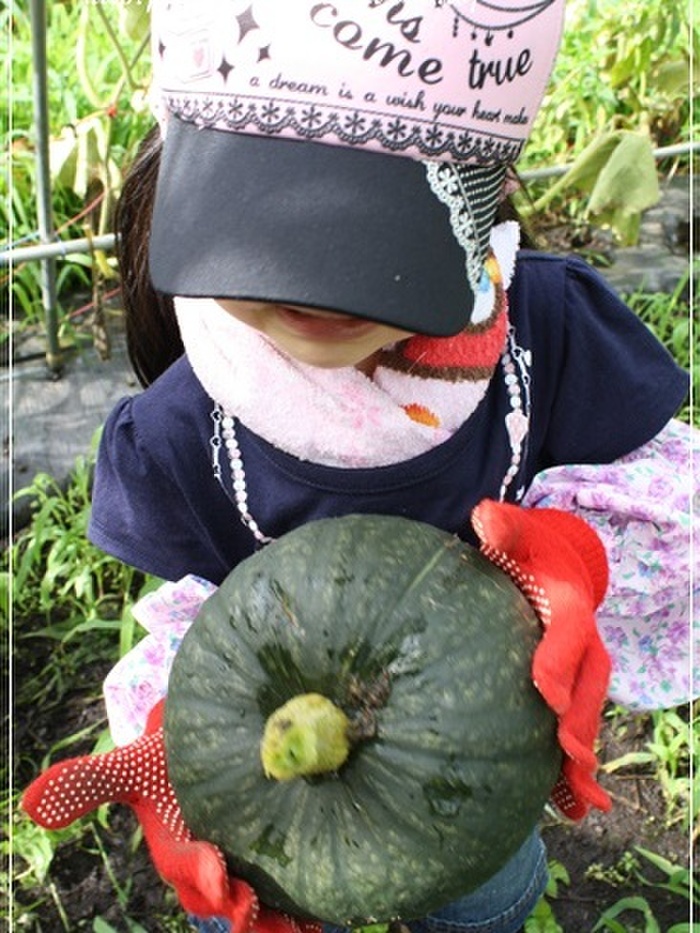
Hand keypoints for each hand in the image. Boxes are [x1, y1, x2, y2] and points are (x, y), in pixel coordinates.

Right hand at [22, 700, 320, 932]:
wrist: (205, 749)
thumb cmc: (164, 760)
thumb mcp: (129, 765)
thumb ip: (88, 783)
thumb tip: (32, 804)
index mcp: (179, 851)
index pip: (189, 867)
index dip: (203, 874)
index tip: (223, 877)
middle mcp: (214, 869)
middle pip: (231, 898)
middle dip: (246, 909)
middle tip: (262, 908)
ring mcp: (248, 865)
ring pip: (263, 905)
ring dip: (280, 921)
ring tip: (305, 929)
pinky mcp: (278, 858)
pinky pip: (292, 887)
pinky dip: (308, 904)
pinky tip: (327, 915)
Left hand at [472, 499, 611, 819]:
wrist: (554, 564)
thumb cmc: (525, 550)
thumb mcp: (516, 532)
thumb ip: (504, 527)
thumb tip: (486, 517)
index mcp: (567, 605)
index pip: (568, 632)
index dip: (558, 661)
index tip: (546, 693)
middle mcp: (583, 644)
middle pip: (588, 686)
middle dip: (580, 722)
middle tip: (568, 756)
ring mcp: (581, 672)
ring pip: (587, 717)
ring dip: (583, 759)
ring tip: (578, 800)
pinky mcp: (571, 692)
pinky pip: (574, 731)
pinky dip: (574, 771)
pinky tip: (569, 808)